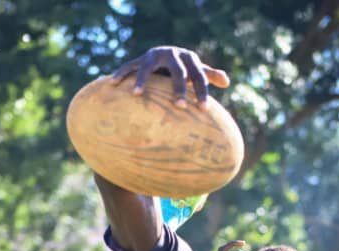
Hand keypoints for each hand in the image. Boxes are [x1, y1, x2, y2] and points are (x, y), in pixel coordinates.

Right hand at [109, 45, 229, 109]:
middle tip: (180, 107)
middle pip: (178, 71)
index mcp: (189, 58)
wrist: (165, 53)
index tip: (204, 109)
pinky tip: (112, 83)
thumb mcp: (197, 70)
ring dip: (142, 80)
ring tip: (136, 94)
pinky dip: (121, 74)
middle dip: (179, 88)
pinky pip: (129, 66)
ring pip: (148, 67)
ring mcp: (154, 55)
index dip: (202, 91)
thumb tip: (227, 81)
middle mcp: (172, 53)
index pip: (199, 75)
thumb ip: (210, 75)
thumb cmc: (185, 68)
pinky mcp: (140, 59)